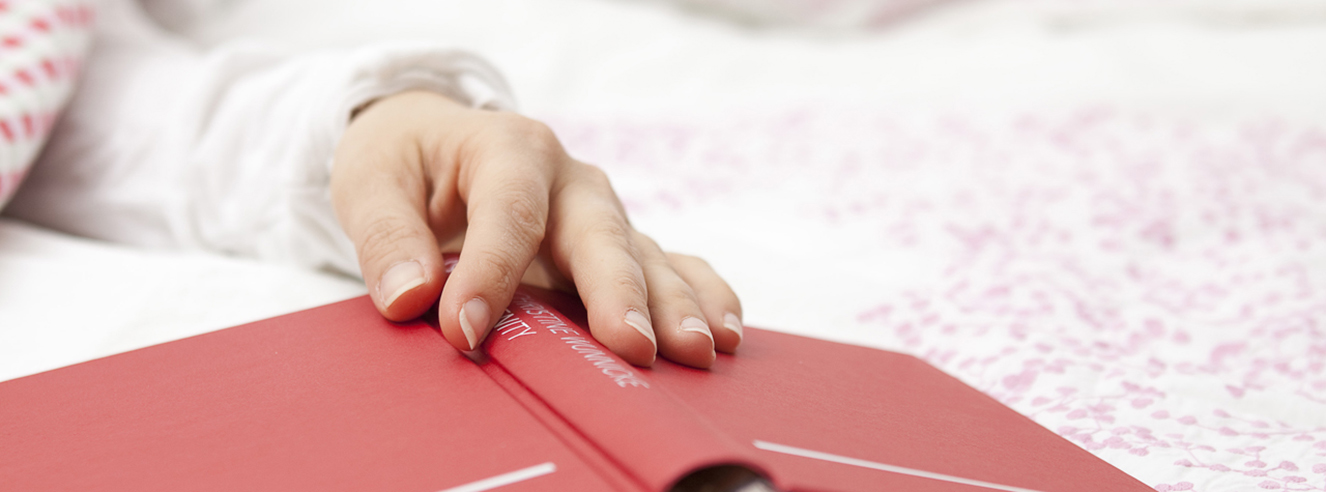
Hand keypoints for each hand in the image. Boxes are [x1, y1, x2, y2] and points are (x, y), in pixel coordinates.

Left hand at [330, 91, 742, 367]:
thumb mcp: (370, 181)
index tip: (465, 331)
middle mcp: (569, 179)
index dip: (489, 273)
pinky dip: (701, 295)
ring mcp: (600, 214)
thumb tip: (409, 296)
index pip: (508, 213)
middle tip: (630, 345)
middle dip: (617, 291)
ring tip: (696, 350)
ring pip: (644, 255)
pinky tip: (723, 331)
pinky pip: (671, 264)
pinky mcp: (616, 245)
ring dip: (673, 304)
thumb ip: (386, 235)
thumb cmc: (406, 162)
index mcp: (509, 148)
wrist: (434, 144)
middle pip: (600, 233)